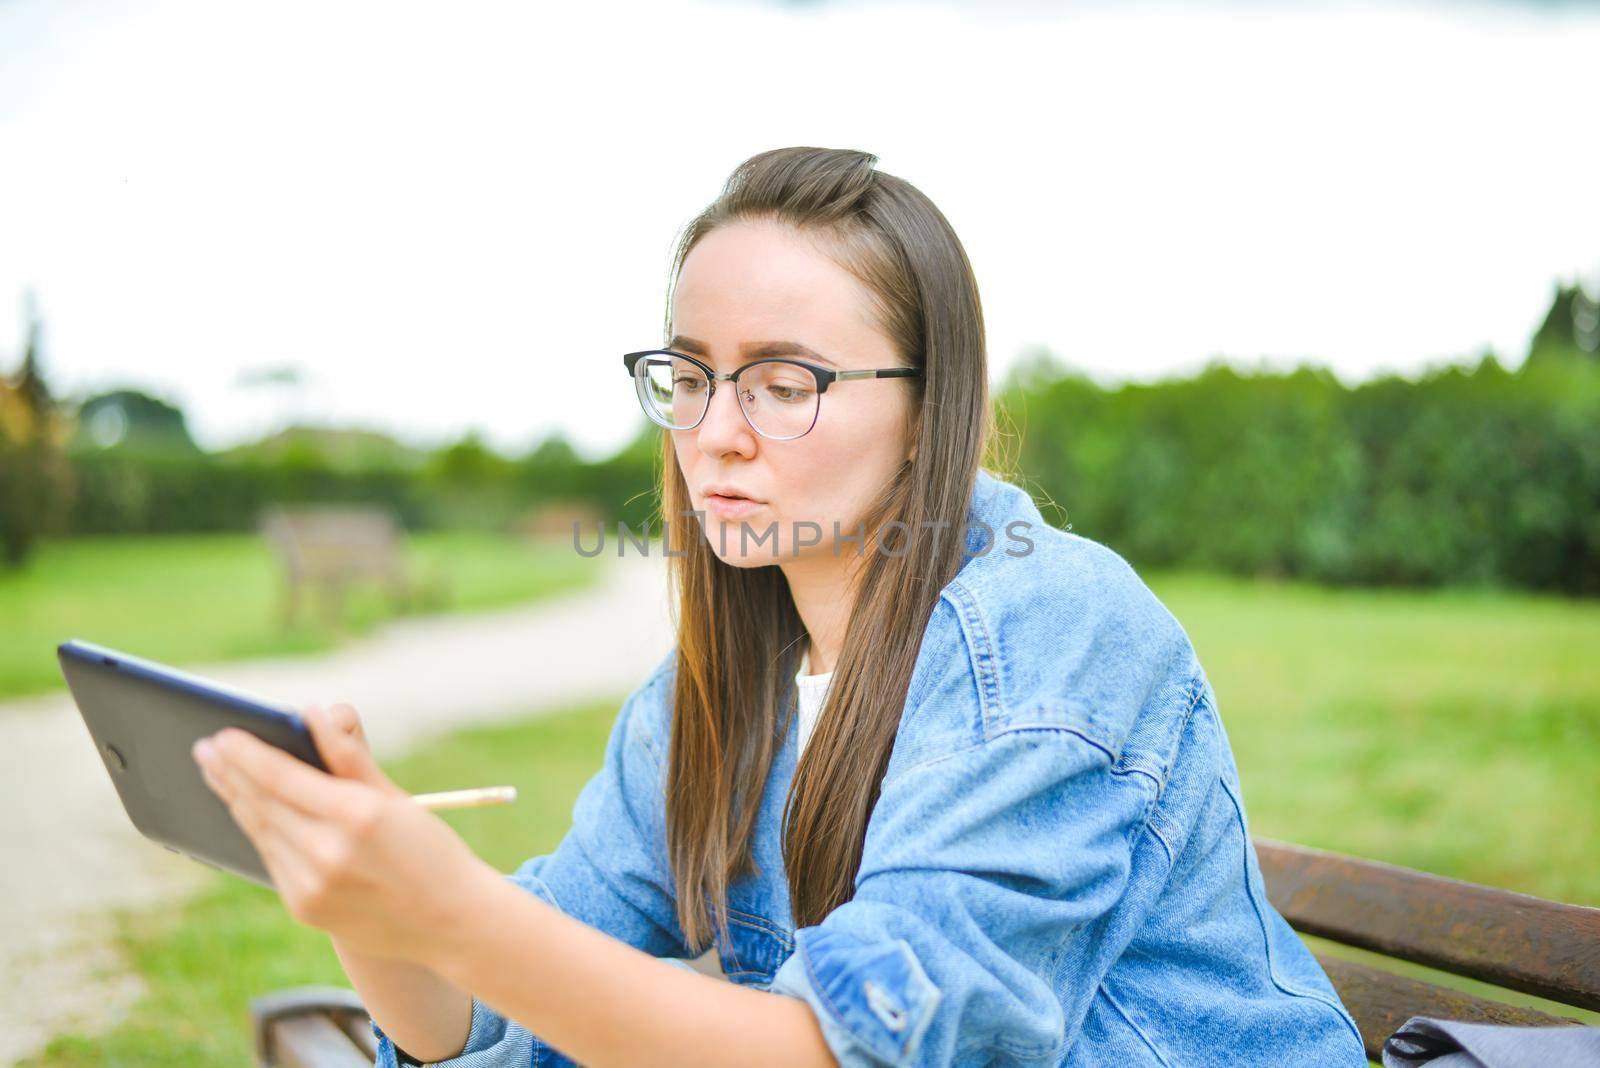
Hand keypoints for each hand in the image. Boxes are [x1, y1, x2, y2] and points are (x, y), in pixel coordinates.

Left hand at [192, 703, 496, 966]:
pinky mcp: (304, 909)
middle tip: (204, 747)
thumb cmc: (430, 849)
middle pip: (261, 803)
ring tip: (217, 773)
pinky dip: (258, 830)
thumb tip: (313, 714)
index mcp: (356, 815)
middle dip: (228, 773)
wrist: (450, 921)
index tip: (221, 733)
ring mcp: (312, 886)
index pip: (281, 776)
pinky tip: (248, 810)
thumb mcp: (395, 797)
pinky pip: (272, 859)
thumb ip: (348, 756)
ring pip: (260, 831)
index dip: (246, 754)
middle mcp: (328, 852)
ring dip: (235, 799)